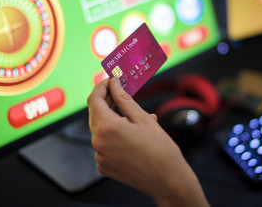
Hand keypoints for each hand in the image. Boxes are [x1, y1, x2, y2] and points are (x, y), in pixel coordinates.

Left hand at [87, 77, 208, 206]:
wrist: (167, 180)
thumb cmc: (160, 149)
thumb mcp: (143, 118)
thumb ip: (124, 99)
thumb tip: (114, 84)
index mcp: (107, 128)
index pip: (94, 100)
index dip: (101, 87)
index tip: (110, 80)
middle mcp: (98, 142)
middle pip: (94, 114)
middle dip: (105, 101)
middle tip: (119, 92)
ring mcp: (100, 157)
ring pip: (99, 129)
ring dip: (110, 118)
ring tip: (132, 116)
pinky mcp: (104, 166)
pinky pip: (103, 144)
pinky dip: (113, 136)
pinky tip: (130, 135)